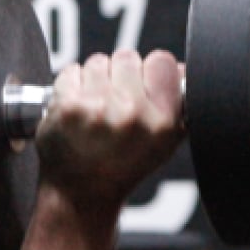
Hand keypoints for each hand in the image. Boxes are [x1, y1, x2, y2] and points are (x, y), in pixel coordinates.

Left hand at [35, 49, 184, 217]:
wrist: (80, 192)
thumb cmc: (122, 167)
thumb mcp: (164, 143)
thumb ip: (176, 103)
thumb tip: (181, 68)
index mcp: (162, 121)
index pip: (162, 61)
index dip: (151, 69)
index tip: (143, 83)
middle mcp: (133, 113)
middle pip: (128, 57)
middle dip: (120, 74)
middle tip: (115, 101)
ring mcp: (99, 108)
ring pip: (99, 61)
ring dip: (95, 78)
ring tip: (95, 106)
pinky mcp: (68, 106)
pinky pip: (72, 71)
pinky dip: (72, 85)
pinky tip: (77, 109)